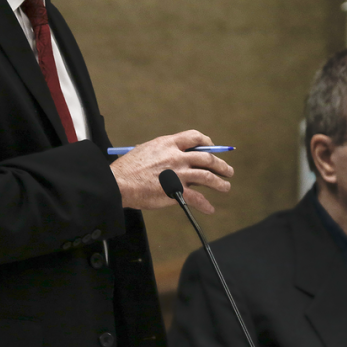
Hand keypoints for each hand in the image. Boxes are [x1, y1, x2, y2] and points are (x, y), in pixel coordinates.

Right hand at [110, 130, 233, 213]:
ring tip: (226, 187)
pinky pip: (197, 198)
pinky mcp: (176, 191)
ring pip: (207, 177)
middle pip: (207, 157)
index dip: (207, 142)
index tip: (212, 146)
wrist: (119, 183)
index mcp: (168, 144)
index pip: (195, 137)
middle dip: (220, 164)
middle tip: (227, 170)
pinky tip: (210, 208)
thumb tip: (175, 158)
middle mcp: (177, 156)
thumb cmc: (128, 169)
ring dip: (220, 183)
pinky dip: (205, 205)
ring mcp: (178, 174)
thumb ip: (163, 152)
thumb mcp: (146, 150)